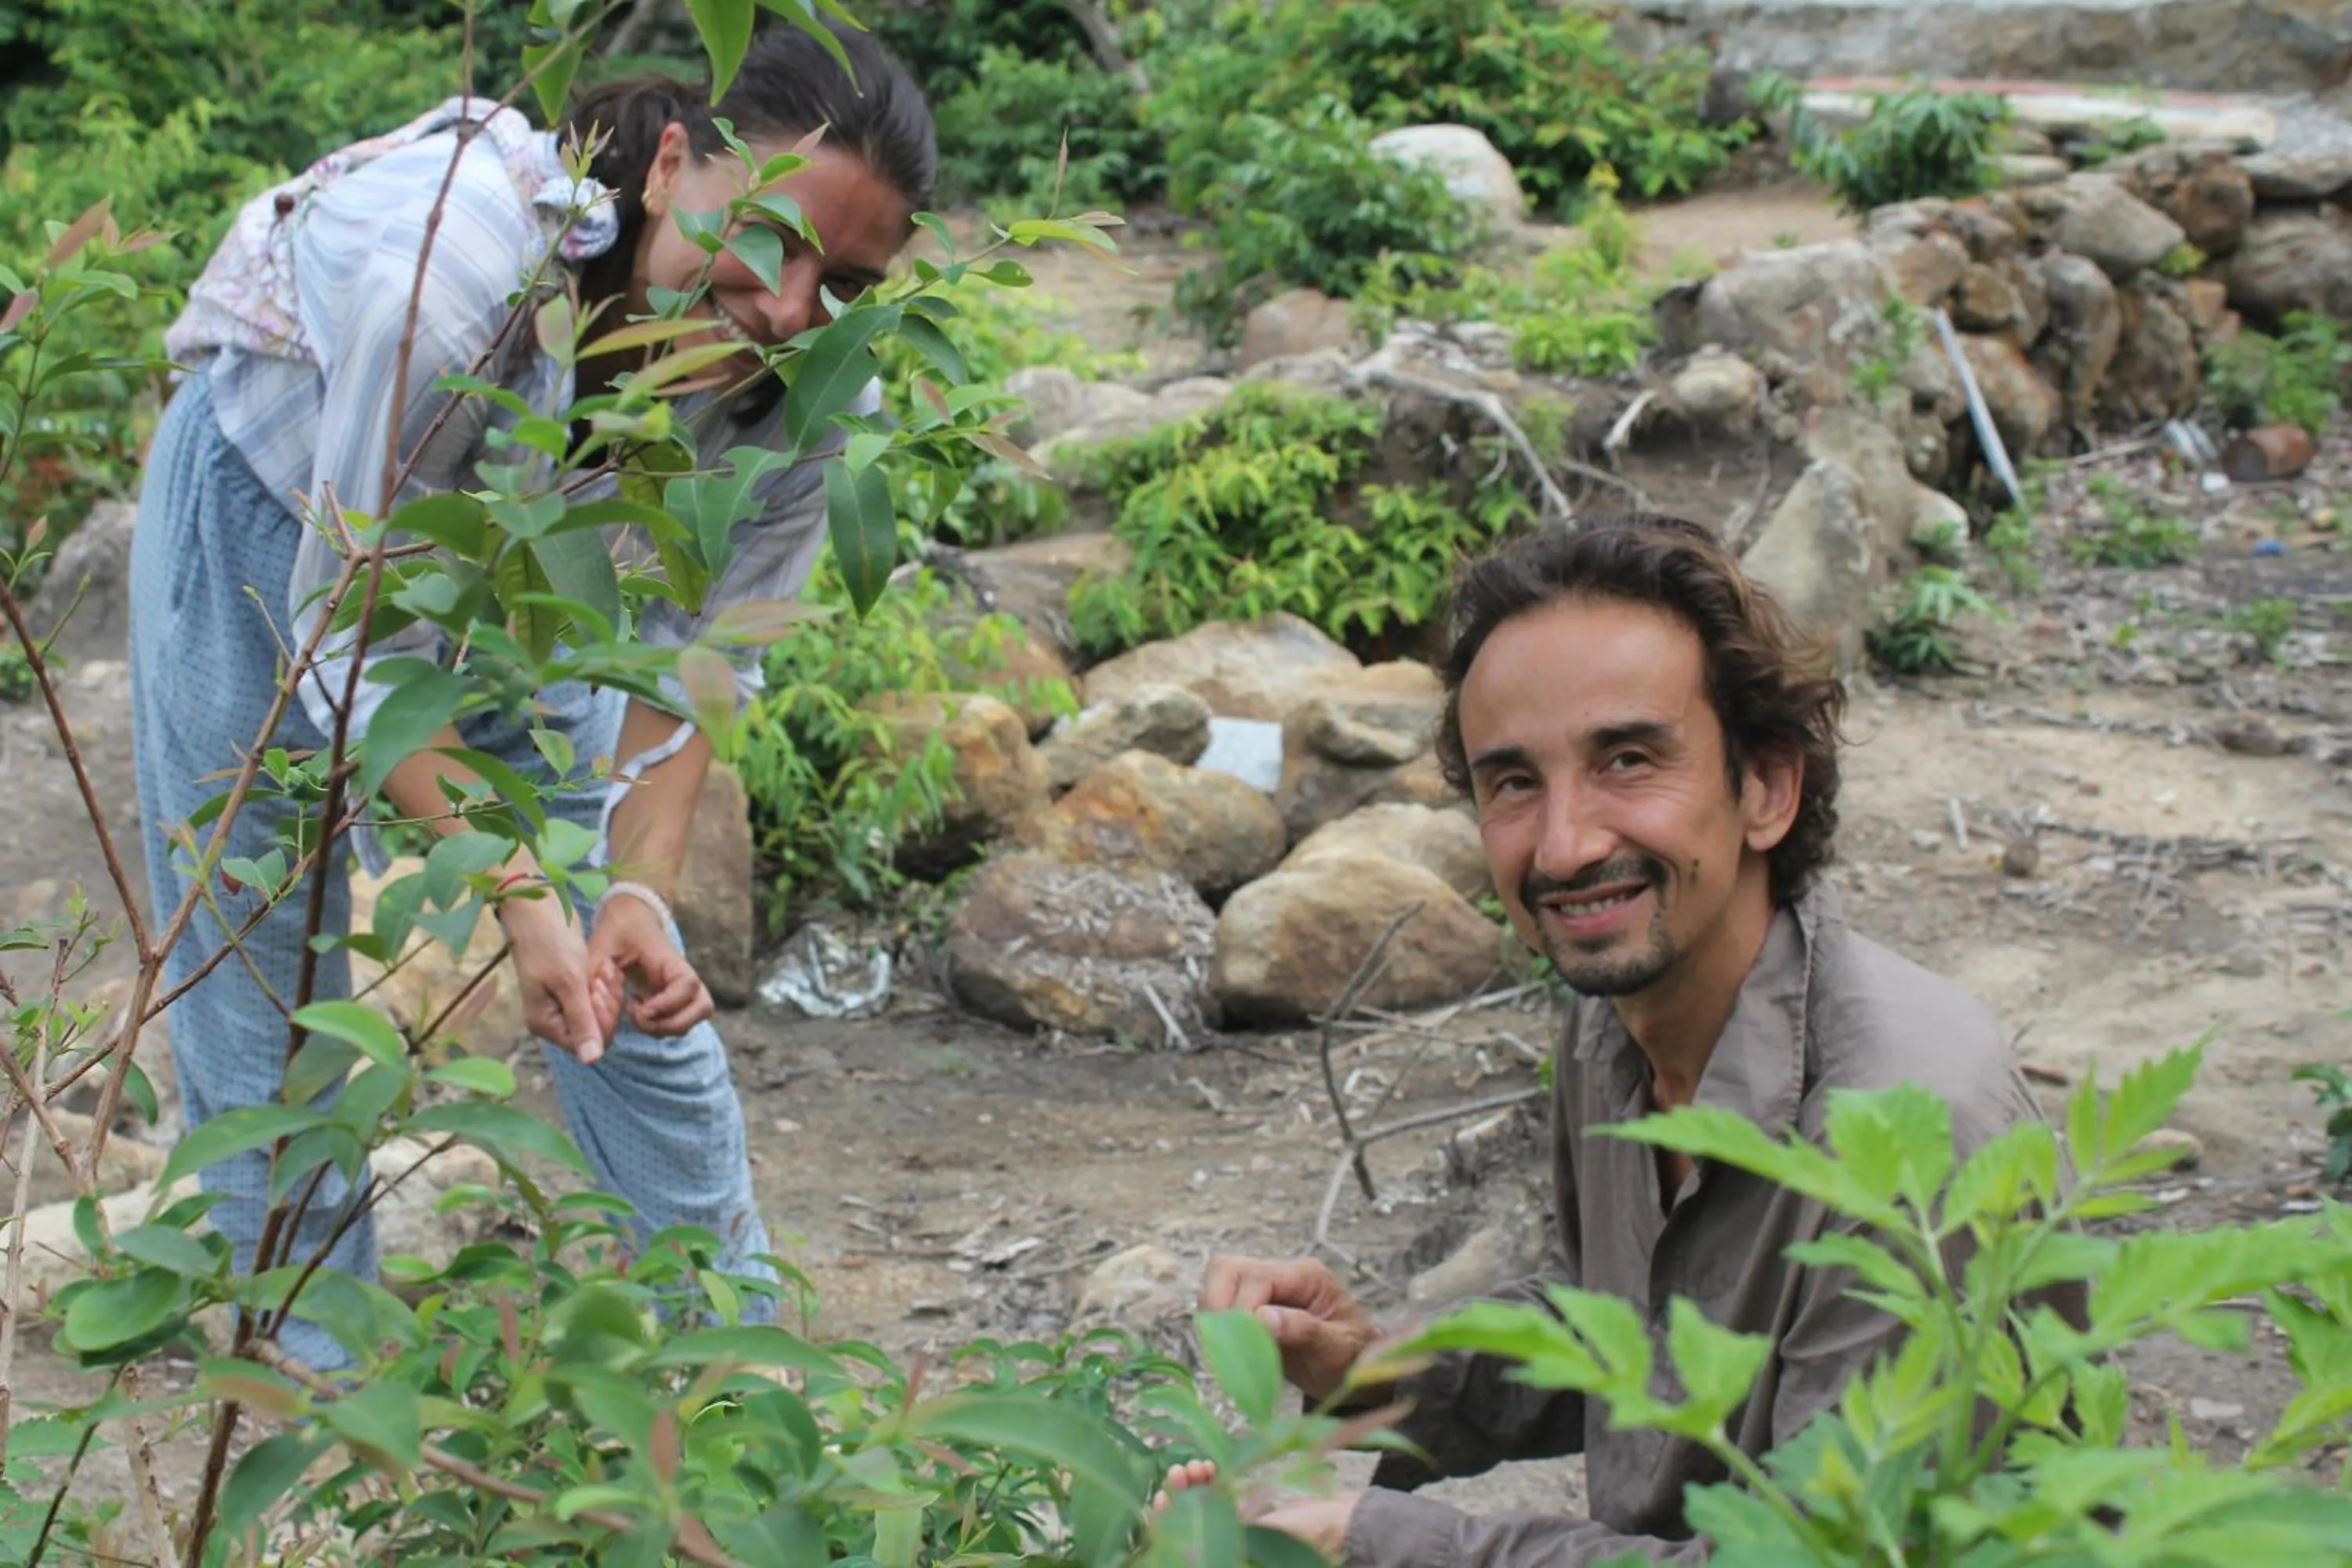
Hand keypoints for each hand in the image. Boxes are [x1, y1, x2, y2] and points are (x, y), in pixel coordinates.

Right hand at [497, 889, 610, 1063]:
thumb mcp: (569, 982)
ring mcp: (562, 1004)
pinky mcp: (572, 988)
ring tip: (602, 969)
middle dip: (607, 1005)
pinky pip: (598, 998)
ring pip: (601, 1013)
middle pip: (597, 1030)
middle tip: (602, 976)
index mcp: (546, 1023)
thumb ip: (582, 1021)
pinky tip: (603, 967)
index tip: (599, 990)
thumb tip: (591, 1061)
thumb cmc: (549, 942)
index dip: (602, 1021)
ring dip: (608, 992)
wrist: (538, 908)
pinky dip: (604, 983)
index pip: (588, 1043)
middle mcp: (553, 1019)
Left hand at [588, 893, 713, 1037]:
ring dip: (666, 1028)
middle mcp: (683, 975)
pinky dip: (661, 1025)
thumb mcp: (600, 947)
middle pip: (702, 1008)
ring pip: (693, 1018)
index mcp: (669, 959)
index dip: (668, 1003)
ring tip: (637, 1014)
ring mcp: (683, 989)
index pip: (688, 985)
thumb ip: (592, 976)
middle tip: (638, 1017)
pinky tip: (639, 1010)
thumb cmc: (617, 931)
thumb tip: (585, 1009)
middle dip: (670, 1024)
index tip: (637, 1004)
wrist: (630, 919)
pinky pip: (681, 1020)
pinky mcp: (675, 998)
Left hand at [1154, 1460, 1359, 1559]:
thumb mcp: (1267, 1531)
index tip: (1161, 1497)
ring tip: (1194, 1464)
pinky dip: (1212, 1483)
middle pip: (1189, 1525)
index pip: (1184, 1545)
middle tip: (1179, 1471)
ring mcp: (1237, 1532)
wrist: (1343, 1522)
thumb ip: (1234, 1527)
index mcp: (1232, 1555)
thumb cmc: (1309, 1534)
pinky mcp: (1248, 1516)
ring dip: (1195, 1486)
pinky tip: (1208, 1466)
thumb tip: (1179, 1529)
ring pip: (1203, 1509)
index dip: (1166, 1522)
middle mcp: (1229, 1547)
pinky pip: (1220, 1500)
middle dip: (1180, 1497)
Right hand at [1200, 1255, 1380, 1403]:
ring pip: (1217, 1282)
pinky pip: (1218, 1303)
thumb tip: (1263, 1318)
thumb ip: (1304, 1331)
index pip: (1256, 1278)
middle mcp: (1282, 1273)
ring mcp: (1264, 1286)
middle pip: (1226, 1269)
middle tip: (1224, 1347)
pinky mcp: (1251, 1303)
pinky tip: (1231, 1351)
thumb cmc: (1352, 1357)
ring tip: (1228, 1352)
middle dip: (1218, 1307)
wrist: (1353, 1369)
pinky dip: (1216, 1326)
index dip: (1241, 1310)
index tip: (1244, 1347)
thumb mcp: (1338, 1348)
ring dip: (1214, 1317)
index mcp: (1307, 1276)